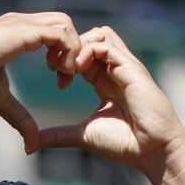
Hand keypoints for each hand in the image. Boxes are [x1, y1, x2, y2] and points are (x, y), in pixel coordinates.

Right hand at [0, 12, 82, 152]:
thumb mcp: (0, 100)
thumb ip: (19, 118)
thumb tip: (31, 146)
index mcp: (18, 33)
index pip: (54, 32)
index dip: (64, 55)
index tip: (59, 81)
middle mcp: (23, 24)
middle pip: (64, 23)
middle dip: (73, 50)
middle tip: (65, 78)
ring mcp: (24, 24)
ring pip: (66, 24)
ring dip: (73, 50)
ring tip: (62, 74)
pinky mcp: (25, 31)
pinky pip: (62, 34)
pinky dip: (69, 51)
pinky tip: (59, 72)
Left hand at [37, 26, 184, 177]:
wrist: (153, 152)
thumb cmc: (125, 144)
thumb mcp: (84, 135)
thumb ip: (60, 135)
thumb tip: (32, 143)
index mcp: (105, 81)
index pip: (83, 54)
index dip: (66, 59)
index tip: (57, 78)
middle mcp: (115, 70)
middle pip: (91, 37)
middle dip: (69, 46)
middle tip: (56, 67)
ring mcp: (125, 67)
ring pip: (101, 33)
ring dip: (79, 45)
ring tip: (67, 67)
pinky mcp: (131, 69)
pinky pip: (107, 45)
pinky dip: (88, 51)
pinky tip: (77, 70)